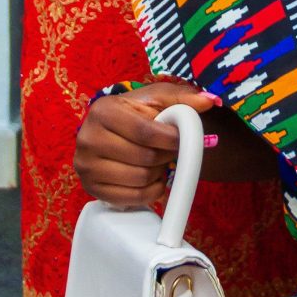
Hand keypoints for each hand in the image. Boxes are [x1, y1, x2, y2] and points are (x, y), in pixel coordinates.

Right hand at [74, 82, 218, 207]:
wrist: (113, 129)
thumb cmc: (138, 111)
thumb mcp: (158, 97)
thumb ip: (183, 98)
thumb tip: (210, 101)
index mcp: (103, 110)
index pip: (144, 132)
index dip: (170, 138)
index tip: (182, 138)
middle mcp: (88, 138)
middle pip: (143, 157)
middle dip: (165, 155)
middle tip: (171, 150)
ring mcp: (86, 166)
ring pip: (138, 179)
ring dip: (159, 173)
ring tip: (160, 161)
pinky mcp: (91, 189)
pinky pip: (130, 198)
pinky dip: (150, 191)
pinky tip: (154, 179)